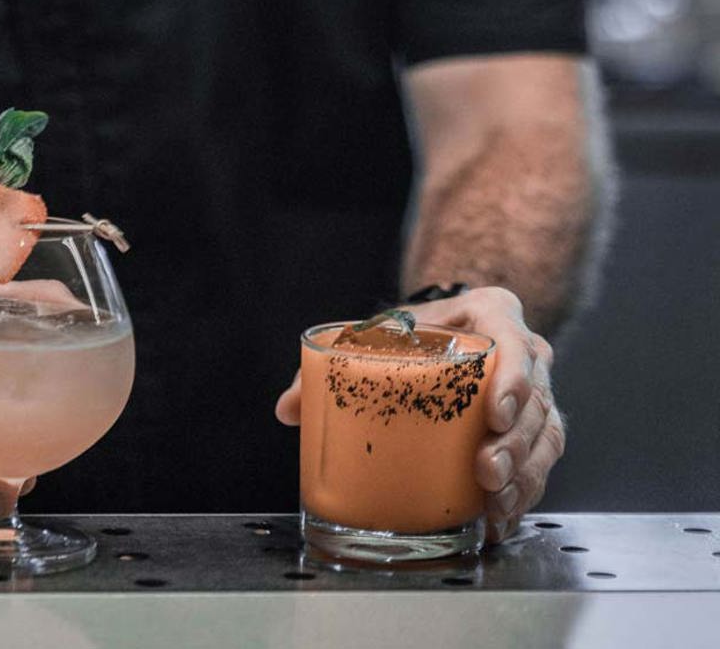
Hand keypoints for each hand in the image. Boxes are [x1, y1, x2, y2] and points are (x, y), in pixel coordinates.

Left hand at [274, 287, 563, 542]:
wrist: (440, 329)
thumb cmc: (410, 329)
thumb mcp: (373, 332)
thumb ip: (326, 367)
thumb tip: (287, 409)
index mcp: (493, 313)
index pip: (515, 341)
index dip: (513, 379)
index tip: (493, 414)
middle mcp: (525, 351)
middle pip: (535, 398)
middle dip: (515, 442)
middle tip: (486, 472)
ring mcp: (534, 390)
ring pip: (545, 434)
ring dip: (525, 474)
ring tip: (494, 503)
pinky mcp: (532, 426)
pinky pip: (541, 461)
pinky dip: (524, 491)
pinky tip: (500, 518)